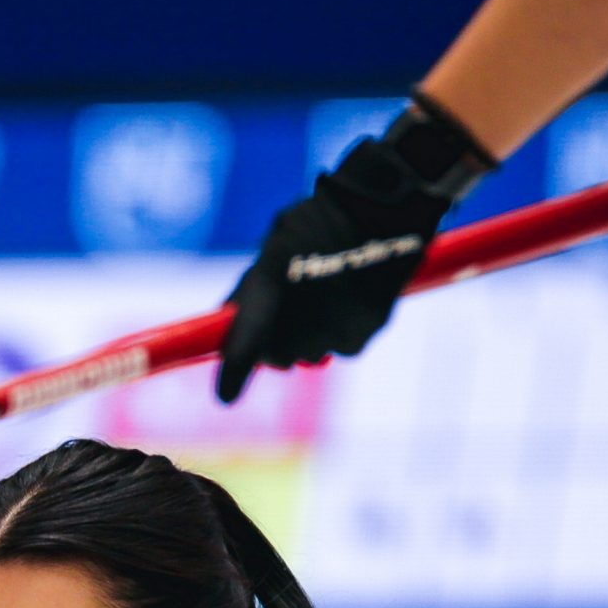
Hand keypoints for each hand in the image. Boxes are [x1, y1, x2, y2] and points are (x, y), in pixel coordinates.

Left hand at [215, 106, 487, 404]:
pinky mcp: (362, 336)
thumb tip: (229, 315)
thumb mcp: (274, 247)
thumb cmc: (319, 221)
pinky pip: (343, 345)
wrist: (383, 211)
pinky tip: (349, 298)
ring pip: (312, 351)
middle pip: (278, 357)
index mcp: (269, 298)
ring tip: (324, 293)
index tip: (225, 396)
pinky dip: (341, 330)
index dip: (231, 377)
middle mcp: (300, 326)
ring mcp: (333, 335)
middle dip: (275, 343)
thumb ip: (251, 287)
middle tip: (283, 315)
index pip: (243, 353)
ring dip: (310, 335)